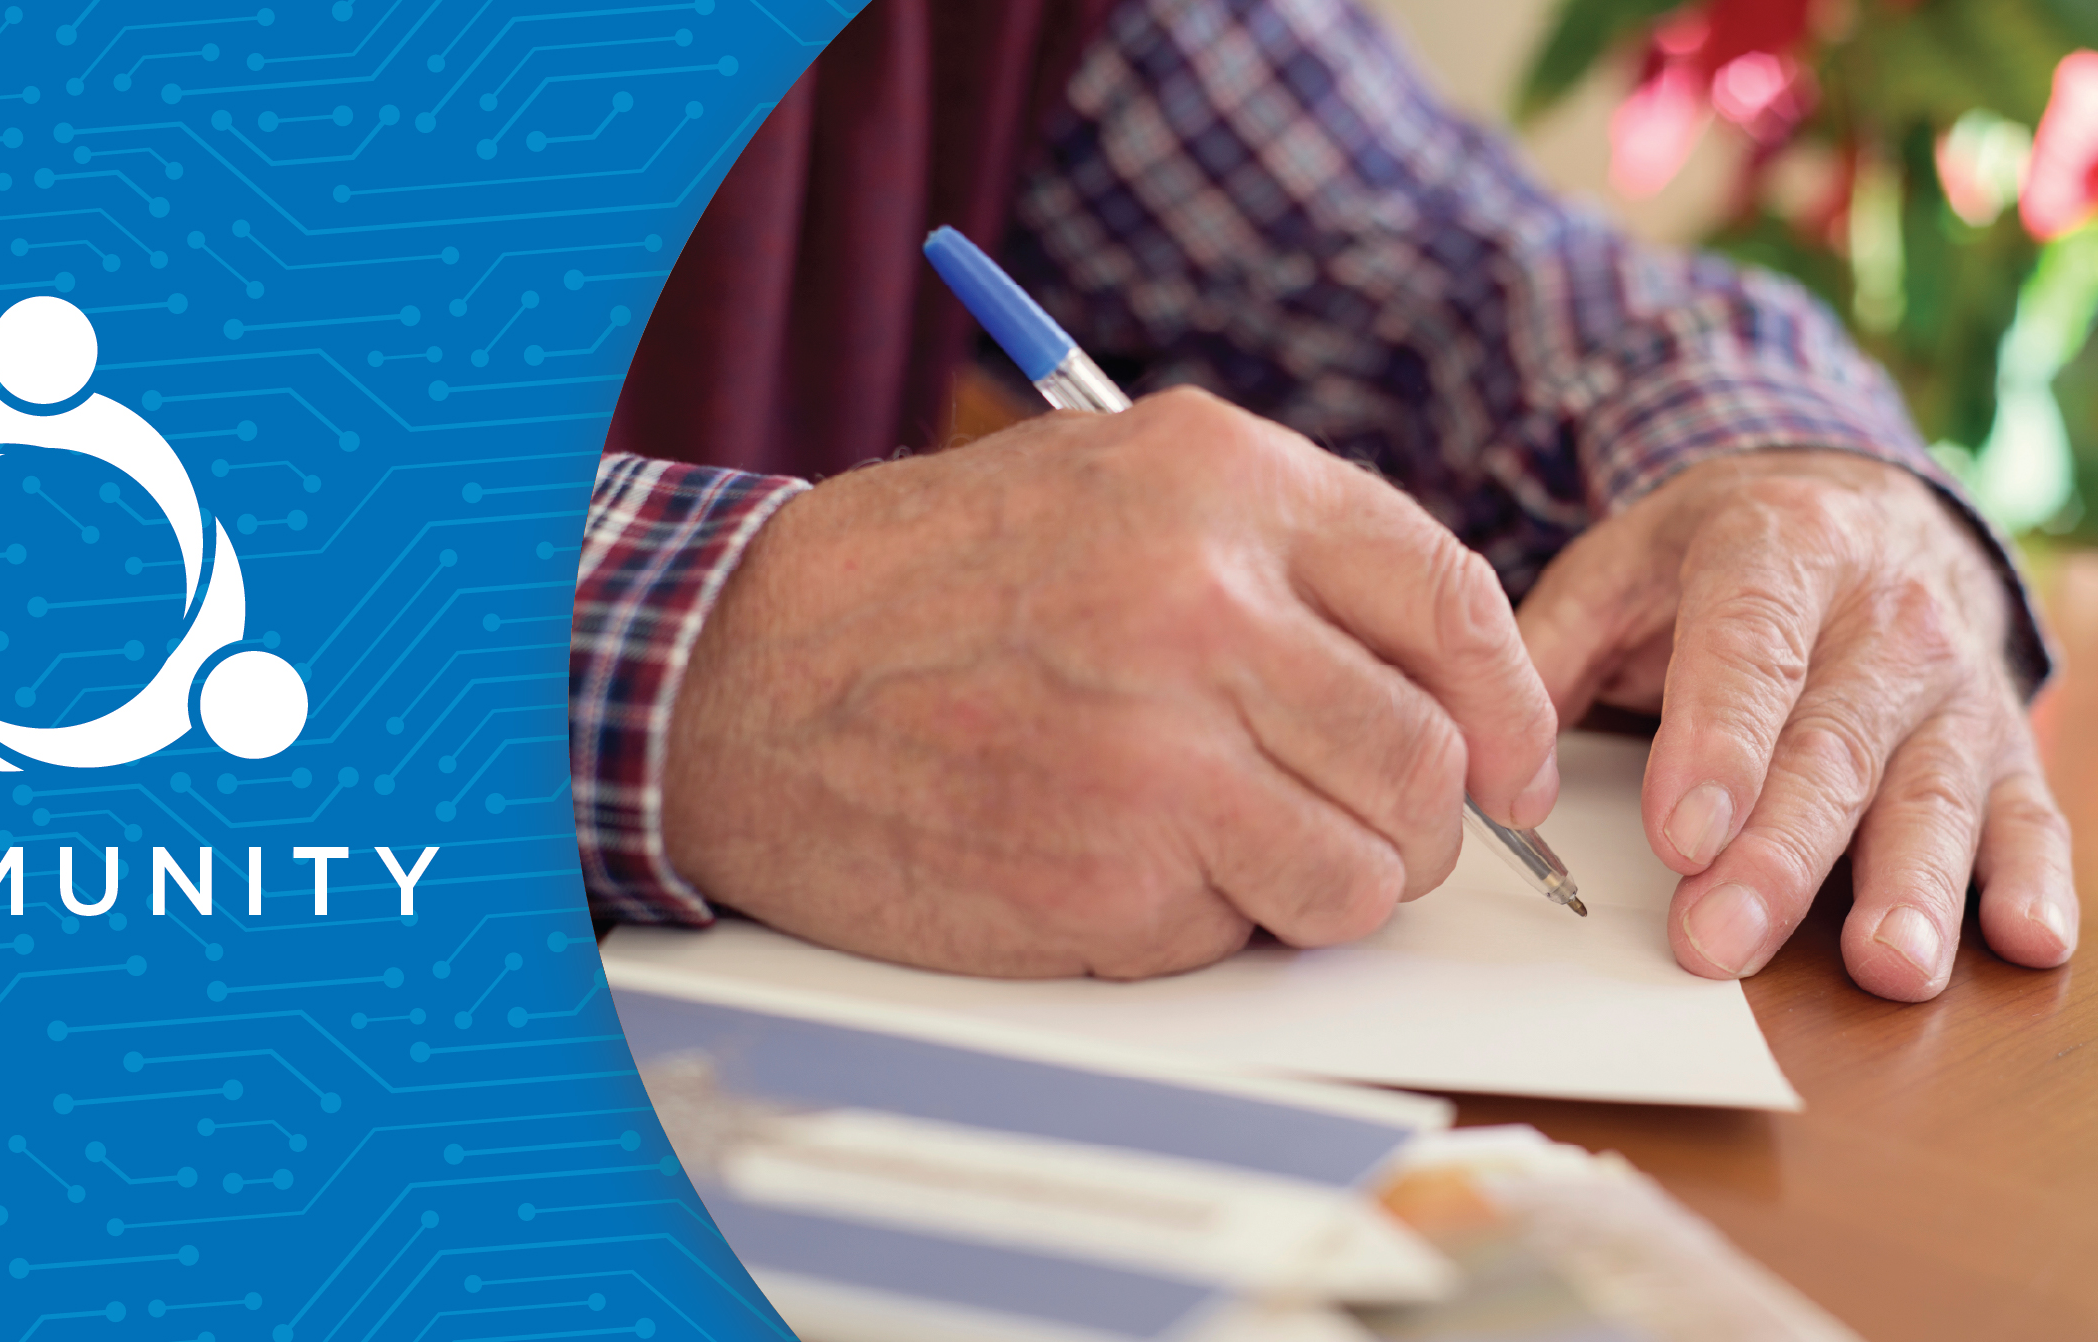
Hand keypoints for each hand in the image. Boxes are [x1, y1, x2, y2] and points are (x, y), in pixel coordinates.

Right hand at [659, 388, 1558, 978]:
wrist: (736, 680)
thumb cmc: (911, 587)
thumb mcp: (1100, 487)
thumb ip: (1269, 555)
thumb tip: (1429, 676)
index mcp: (1216, 480)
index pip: (1449, 600)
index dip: (1507, 704)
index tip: (1513, 767)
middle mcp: (1207, 602)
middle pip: (1428, 757)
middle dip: (1410, 817)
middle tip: (1345, 826)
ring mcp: (1162, 746)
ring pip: (1369, 869)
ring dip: (1321, 882)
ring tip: (1221, 849)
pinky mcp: (1113, 875)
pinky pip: (1253, 931)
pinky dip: (1212, 924)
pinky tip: (1114, 864)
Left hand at [1518, 450, 2075, 1000]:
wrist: (1858, 509)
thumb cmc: (1715, 560)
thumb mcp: (1614, 568)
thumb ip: (1541, 655)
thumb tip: (1492, 771)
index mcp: (1780, 547)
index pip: (1748, 648)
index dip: (1717, 742)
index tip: (1678, 834)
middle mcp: (1885, 613)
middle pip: (1832, 746)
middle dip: (1779, 854)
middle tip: (1721, 940)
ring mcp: (1954, 683)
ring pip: (1932, 790)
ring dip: (1911, 885)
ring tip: (1886, 964)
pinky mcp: (2002, 745)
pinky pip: (2024, 814)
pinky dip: (2030, 880)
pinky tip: (2022, 940)